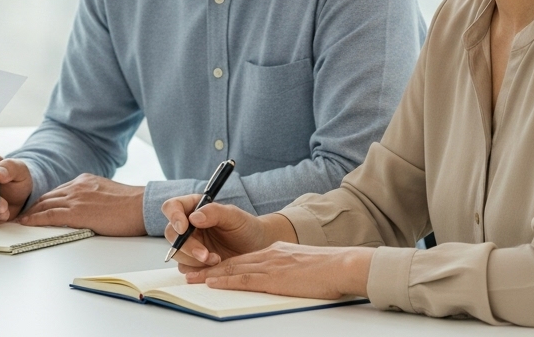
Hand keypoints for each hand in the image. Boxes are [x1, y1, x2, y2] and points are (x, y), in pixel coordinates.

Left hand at [17, 173, 145, 235]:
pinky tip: (27, 222)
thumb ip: (93, 197)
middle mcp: (77, 186)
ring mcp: (76, 198)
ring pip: (45, 204)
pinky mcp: (77, 212)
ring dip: (31, 213)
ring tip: (21, 220)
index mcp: (85, 181)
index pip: (59, 191)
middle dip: (34, 206)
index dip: (46, 200)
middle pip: (48, 196)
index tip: (38, 206)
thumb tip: (87, 208)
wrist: (140, 206)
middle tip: (24, 214)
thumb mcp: (108, 193)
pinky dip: (36, 219)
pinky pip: (50, 215)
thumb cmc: (130, 205)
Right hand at [160, 196, 295, 268]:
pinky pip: (185, 267)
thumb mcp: (235, 216)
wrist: (257, 249)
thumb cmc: (246, 228)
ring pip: (176, 253)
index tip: (184, 227)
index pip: (172, 207)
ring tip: (217, 259)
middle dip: (187, 246)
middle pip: (171, 233)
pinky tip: (214, 266)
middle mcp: (188, 225)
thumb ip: (214, 212)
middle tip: (205, 254)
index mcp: (194, 207)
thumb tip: (194, 217)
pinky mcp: (193, 262)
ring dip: (195, 260)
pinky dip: (198, 270)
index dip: (173, 217)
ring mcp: (189, 244)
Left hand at [185, 242, 373, 299]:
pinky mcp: (273, 277)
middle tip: (190, 272)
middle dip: (209, 267)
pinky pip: (243, 278)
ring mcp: (270, 265)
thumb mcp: (304, 263)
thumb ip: (289, 266)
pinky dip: (224, 280)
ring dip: (210, 275)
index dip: (224, 264)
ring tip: (192, 278)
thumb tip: (282, 275)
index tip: (209, 268)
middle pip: (232, 262)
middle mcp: (269, 255)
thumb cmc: (331, 269)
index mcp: (276, 251)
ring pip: (232, 269)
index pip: (244, 258)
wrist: (343, 265)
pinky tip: (212, 283)